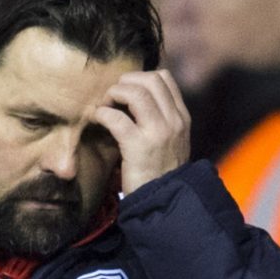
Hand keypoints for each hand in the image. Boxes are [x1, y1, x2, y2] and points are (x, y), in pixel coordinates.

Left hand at [92, 69, 190, 194]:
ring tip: (105, 105)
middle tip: (112, 96)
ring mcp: (158, 133)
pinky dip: (102, 113)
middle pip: (150, 79)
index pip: (164, 78)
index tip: (126, 89)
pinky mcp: (139, 147)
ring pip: (136, 93)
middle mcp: (174, 121)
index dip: (140, 77)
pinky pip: (117, 118)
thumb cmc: (160, 172)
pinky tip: (97, 119)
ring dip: (114, 94)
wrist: (164, 201)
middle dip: (125, 81)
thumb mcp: (170, 141)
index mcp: (181, 117)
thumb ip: (160, 119)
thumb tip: (134, 98)